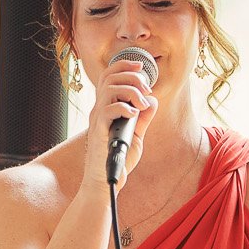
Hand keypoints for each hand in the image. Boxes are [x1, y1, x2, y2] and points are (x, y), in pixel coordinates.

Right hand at [91, 52, 157, 186]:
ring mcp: (97, 120)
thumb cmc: (118, 160)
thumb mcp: (136, 135)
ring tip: (141, 104)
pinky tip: (134, 115)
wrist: (105, 182)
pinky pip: (107, 110)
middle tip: (146, 88)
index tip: (141, 67)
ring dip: (130, 91)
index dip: (124, 66)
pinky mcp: (98, 132)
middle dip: (132, 76)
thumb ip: (143, 118)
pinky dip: (124, 107)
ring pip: (109, 89)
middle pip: (110, 77)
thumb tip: (152, 100)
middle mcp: (98, 110)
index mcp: (106, 108)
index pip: (110, 76)